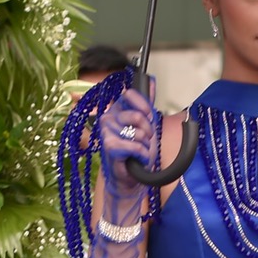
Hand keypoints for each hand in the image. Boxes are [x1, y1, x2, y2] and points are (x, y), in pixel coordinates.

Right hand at [99, 85, 156, 202]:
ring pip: (138, 133)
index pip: (131, 95)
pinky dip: (142, 155)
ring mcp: (107, 132)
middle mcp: (108, 118)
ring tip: (138, 151)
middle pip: (137, 116)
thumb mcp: (146, 124)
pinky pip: (135, 146)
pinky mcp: (109, 147)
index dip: (145, 108)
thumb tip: (151, 80)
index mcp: (116, 110)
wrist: (132, 177)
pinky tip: (137, 159)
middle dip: (147, 131)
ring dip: (144, 145)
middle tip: (143, 140)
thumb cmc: (136, 152)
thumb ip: (146, 102)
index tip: (148, 117)